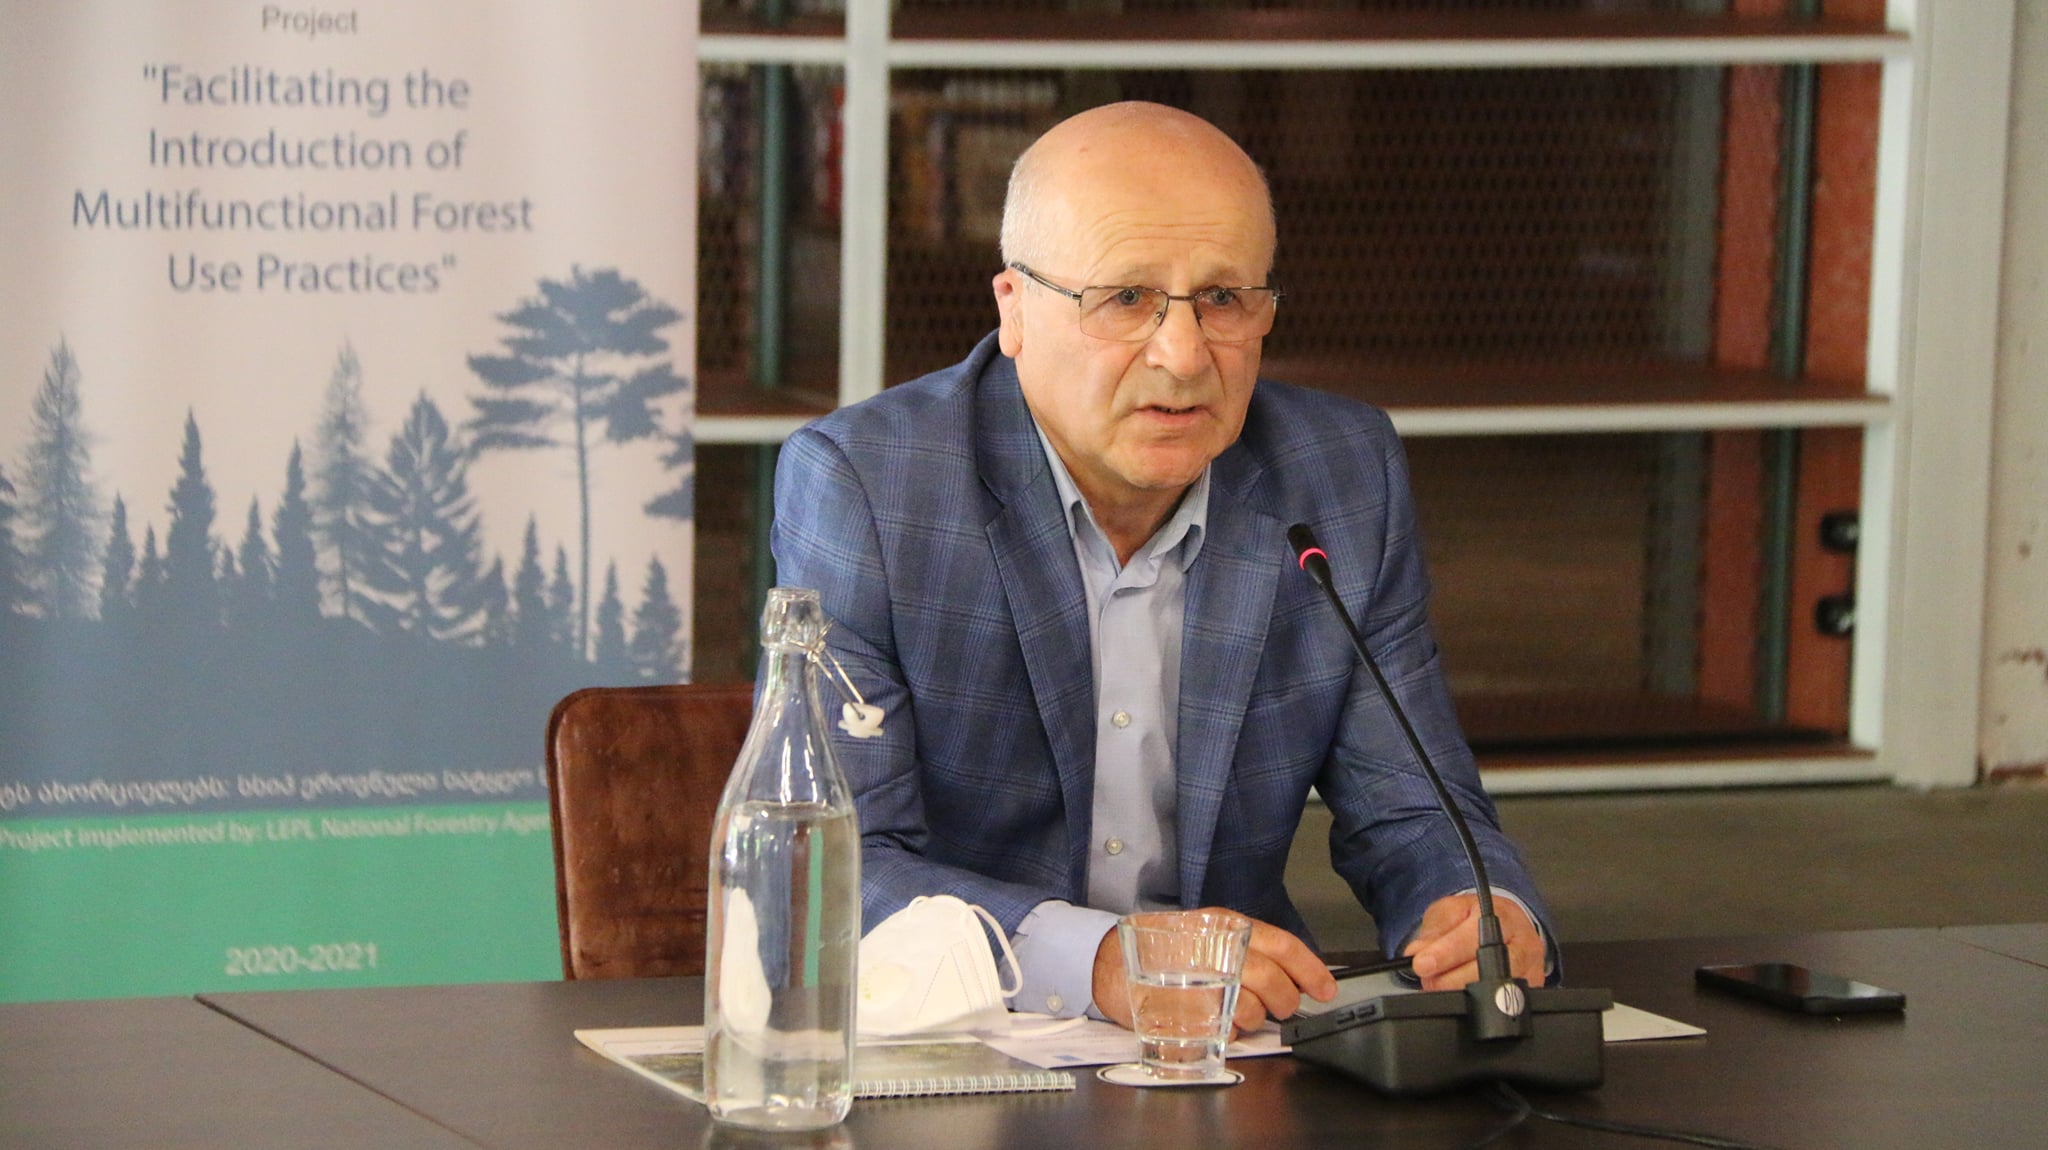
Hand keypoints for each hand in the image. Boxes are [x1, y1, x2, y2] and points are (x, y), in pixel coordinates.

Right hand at [1092, 910, 1337, 1036]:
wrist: (1108, 959)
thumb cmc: (1161, 946)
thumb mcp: (1206, 932)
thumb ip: (1244, 947)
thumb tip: (1287, 972)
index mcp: (1226, 926)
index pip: (1282, 945)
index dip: (1310, 970)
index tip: (1326, 989)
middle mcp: (1217, 949)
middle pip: (1272, 981)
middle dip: (1285, 1001)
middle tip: (1283, 1008)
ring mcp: (1200, 981)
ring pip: (1250, 1009)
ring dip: (1253, 1019)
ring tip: (1239, 1012)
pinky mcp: (1185, 1010)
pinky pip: (1223, 1029)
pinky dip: (1227, 1031)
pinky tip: (1216, 1021)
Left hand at [1402, 894, 1545, 989]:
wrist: (1509, 922)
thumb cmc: (1477, 917)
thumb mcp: (1451, 911)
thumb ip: (1433, 930)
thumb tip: (1416, 952)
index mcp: (1497, 916)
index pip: (1467, 940)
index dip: (1443, 955)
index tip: (1422, 965)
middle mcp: (1519, 941)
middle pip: (1484, 970)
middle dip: (1449, 980)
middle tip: (1429, 980)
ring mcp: (1530, 966)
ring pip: (1495, 990)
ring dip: (1464, 993)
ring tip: (1445, 987)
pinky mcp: (1534, 986)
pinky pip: (1508, 1001)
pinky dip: (1482, 1003)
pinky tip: (1467, 996)